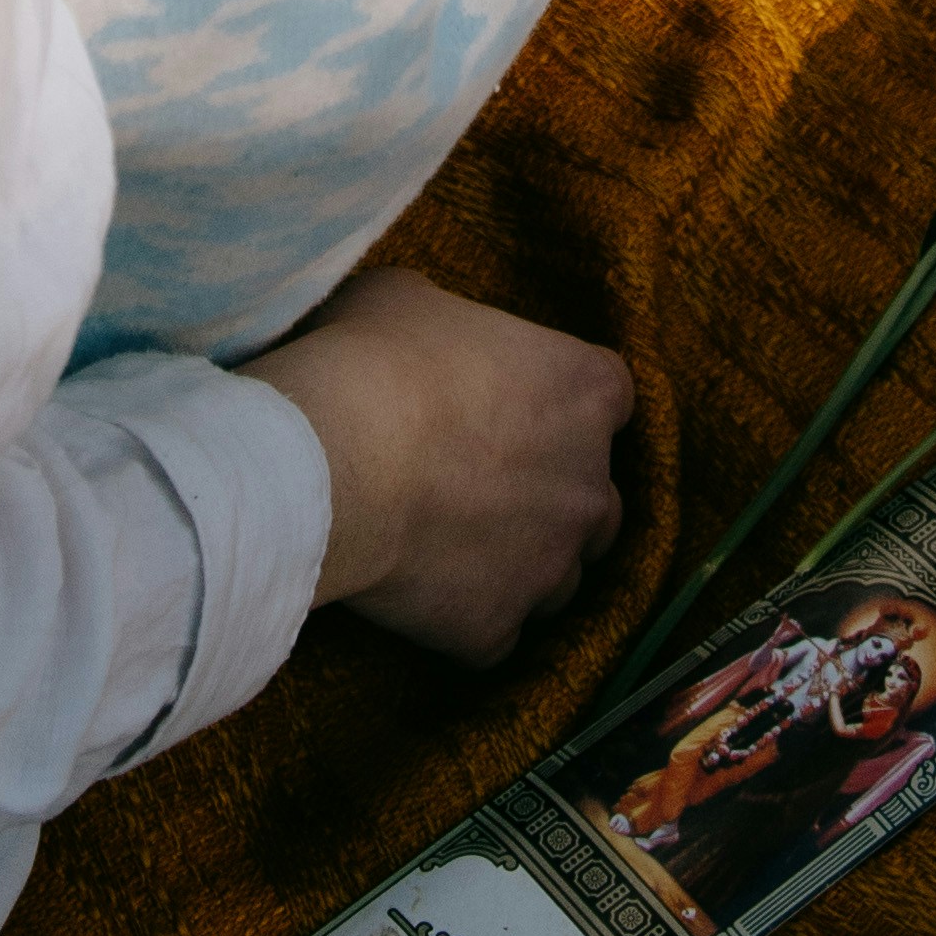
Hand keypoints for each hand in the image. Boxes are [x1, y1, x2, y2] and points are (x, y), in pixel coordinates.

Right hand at [231, 263, 635, 663]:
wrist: (327, 461)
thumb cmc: (373, 361)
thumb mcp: (407, 299)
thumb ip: (449, 325)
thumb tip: (428, 339)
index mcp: (587, 392)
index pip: (607, 399)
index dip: (560, 407)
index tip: (514, 408)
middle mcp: (591, 486)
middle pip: (596, 502)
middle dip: (554, 500)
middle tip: (480, 488)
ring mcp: (549, 567)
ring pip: (555, 579)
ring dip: (518, 568)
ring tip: (448, 551)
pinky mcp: (497, 630)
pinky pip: (495, 636)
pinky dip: (465, 623)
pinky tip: (416, 598)